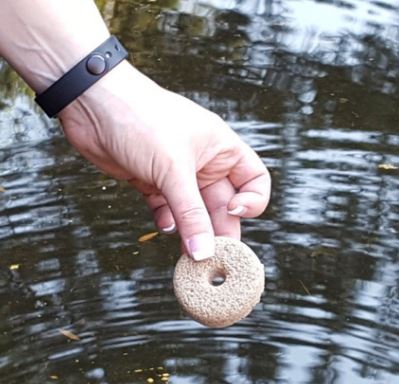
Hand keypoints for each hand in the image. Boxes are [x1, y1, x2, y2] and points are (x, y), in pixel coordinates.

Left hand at [59, 61, 270, 259]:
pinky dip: (168, 222)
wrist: (94, 107)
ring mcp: (178, 174)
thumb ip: (190, 213)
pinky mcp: (153, 183)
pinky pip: (169, 210)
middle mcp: (204, 163)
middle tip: (213, 256)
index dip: (253, 201)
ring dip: (192, 233)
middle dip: (219, 229)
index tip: (233, 212)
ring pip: (194, 212)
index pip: (254, 180)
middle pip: (223, 205)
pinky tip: (164, 225)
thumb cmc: (142, 120)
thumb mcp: (173, 168)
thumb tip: (205, 252)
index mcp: (222, 149)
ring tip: (188, 254)